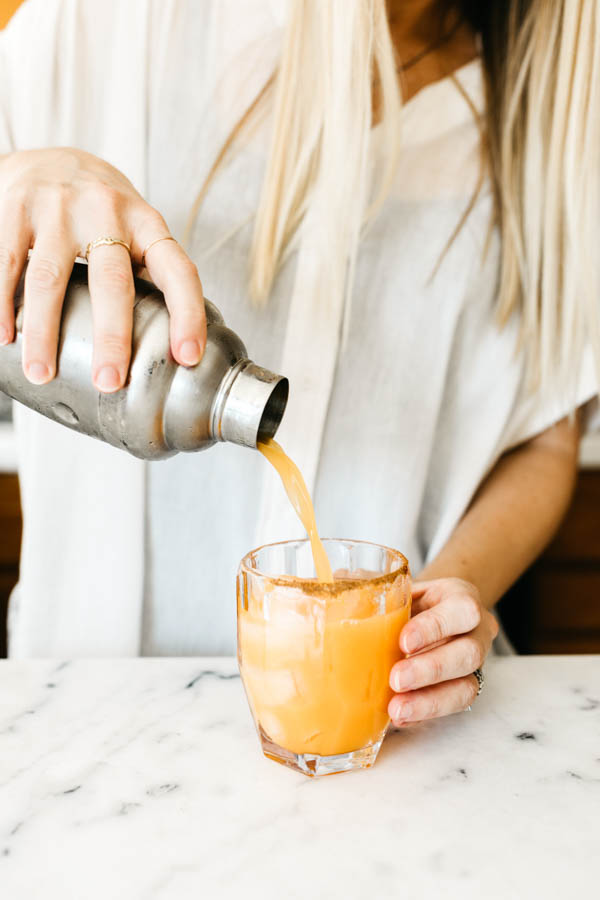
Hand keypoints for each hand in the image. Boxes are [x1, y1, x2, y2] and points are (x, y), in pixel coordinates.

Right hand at [0, 148, 205, 391]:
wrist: (50, 156)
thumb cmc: (102, 209)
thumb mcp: (136, 230)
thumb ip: (152, 275)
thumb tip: (174, 346)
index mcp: (146, 224)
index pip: (177, 270)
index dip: (188, 314)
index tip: (187, 356)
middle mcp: (106, 211)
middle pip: (112, 280)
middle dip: (112, 335)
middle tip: (109, 380)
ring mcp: (58, 208)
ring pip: (50, 278)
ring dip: (45, 332)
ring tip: (42, 372)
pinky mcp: (16, 207)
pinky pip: (7, 263)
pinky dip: (3, 304)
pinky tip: (5, 336)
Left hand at [388, 578, 498, 724]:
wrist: (432, 614)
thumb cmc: (415, 601)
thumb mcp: (403, 589)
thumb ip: (382, 591)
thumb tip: (344, 589)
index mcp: (462, 599)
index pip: (463, 610)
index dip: (434, 628)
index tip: (403, 642)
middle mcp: (477, 632)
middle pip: (468, 654)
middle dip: (431, 669)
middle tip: (396, 679)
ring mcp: (475, 665)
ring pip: (465, 687)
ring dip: (428, 701)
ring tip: (396, 708)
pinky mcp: (464, 689)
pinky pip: (452, 708)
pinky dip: (423, 713)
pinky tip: (399, 716)